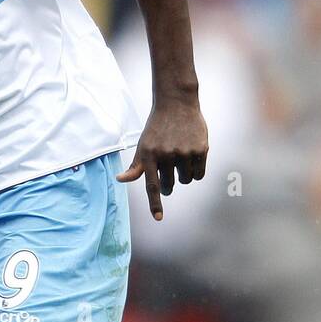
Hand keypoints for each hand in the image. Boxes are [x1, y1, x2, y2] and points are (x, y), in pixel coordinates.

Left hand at [117, 97, 207, 220]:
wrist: (176, 103)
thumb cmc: (157, 128)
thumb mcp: (143, 145)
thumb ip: (136, 166)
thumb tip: (120, 180)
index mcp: (149, 155)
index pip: (152, 185)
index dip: (155, 203)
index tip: (158, 218)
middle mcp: (167, 154)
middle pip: (170, 185)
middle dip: (169, 183)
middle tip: (168, 169)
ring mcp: (184, 152)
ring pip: (186, 180)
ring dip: (183, 175)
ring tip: (180, 157)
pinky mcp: (200, 149)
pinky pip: (199, 174)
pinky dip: (196, 171)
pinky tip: (192, 157)